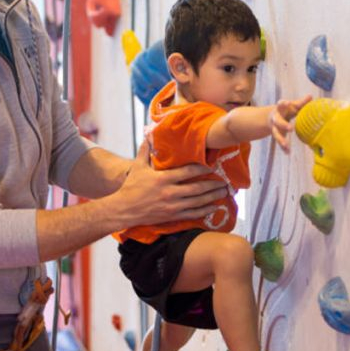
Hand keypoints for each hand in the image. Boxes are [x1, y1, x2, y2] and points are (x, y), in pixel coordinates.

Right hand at [114, 140, 228, 226]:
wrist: (123, 210)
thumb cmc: (131, 187)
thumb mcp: (138, 167)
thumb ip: (145, 151)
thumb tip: (149, 134)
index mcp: (163, 179)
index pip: (188, 172)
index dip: (203, 168)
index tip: (212, 165)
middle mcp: (170, 193)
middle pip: (197, 188)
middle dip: (213, 184)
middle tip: (226, 181)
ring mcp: (172, 206)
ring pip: (198, 202)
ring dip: (213, 197)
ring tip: (224, 192)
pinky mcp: (172, 216)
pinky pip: (192, 214)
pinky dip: (205, 211)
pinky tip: (214, 208)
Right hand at [269, 95, 311, 153]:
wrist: (273, 116)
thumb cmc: (287, 109)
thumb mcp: (293, 105)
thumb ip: (301, 102)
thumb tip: (311, 96)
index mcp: (280, 108)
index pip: (280, 104)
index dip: (283, 103)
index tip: (287, 103)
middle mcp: (276, 118)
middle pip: (278, 121)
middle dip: (283, 124)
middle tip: (290, 128)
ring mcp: (275, 127)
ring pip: (276, 134)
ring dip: (281, 139)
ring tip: (286, 145)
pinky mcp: (277, 135)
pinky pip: (279, 142)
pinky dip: (283, 148)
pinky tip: (287, 152)